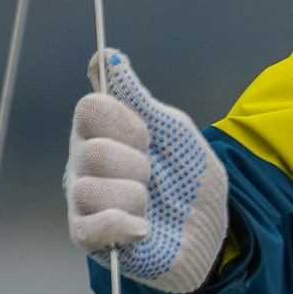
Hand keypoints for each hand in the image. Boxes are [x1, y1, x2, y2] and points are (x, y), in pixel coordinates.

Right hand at [64, 51, 230, 293]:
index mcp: (101, 132)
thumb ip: (140, 98)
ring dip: (133, 196)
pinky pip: (88, 226)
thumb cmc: (189, 178)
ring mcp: (83, 200)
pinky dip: (121, 225)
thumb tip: (110, 57)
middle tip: (152, 176)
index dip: (126, 123)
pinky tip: (143, 228)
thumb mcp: (173, 131)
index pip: (89, 108)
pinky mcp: (89, 236)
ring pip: (89, 188)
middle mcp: (84, 162)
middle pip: (92, 151)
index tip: (148, 138)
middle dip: (136, 165)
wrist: (209, 231)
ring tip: (149, 204)